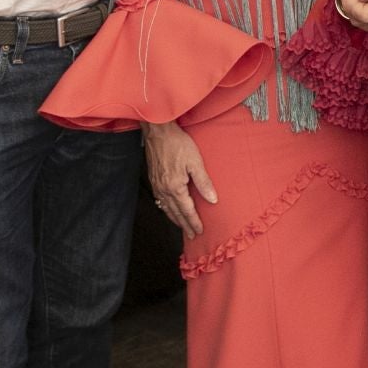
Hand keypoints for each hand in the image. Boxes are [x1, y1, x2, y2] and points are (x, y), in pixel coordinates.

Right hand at [144, 120, 216, 238]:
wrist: (158, 132)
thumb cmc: (178, 144)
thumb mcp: (195, 162)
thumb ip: (204, 182)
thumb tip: (213, 200)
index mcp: (175, 187)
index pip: (186, 210)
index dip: (193, 222)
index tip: (199, 231)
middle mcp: (164, 190)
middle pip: (175, 213)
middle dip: (184, 225)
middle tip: (191, 235)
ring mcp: (157, 185)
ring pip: (166, 208)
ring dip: (174, 219)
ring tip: (182, 227)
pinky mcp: (153, 180)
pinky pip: (160, 200)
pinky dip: (166, 209)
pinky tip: (169, 209)